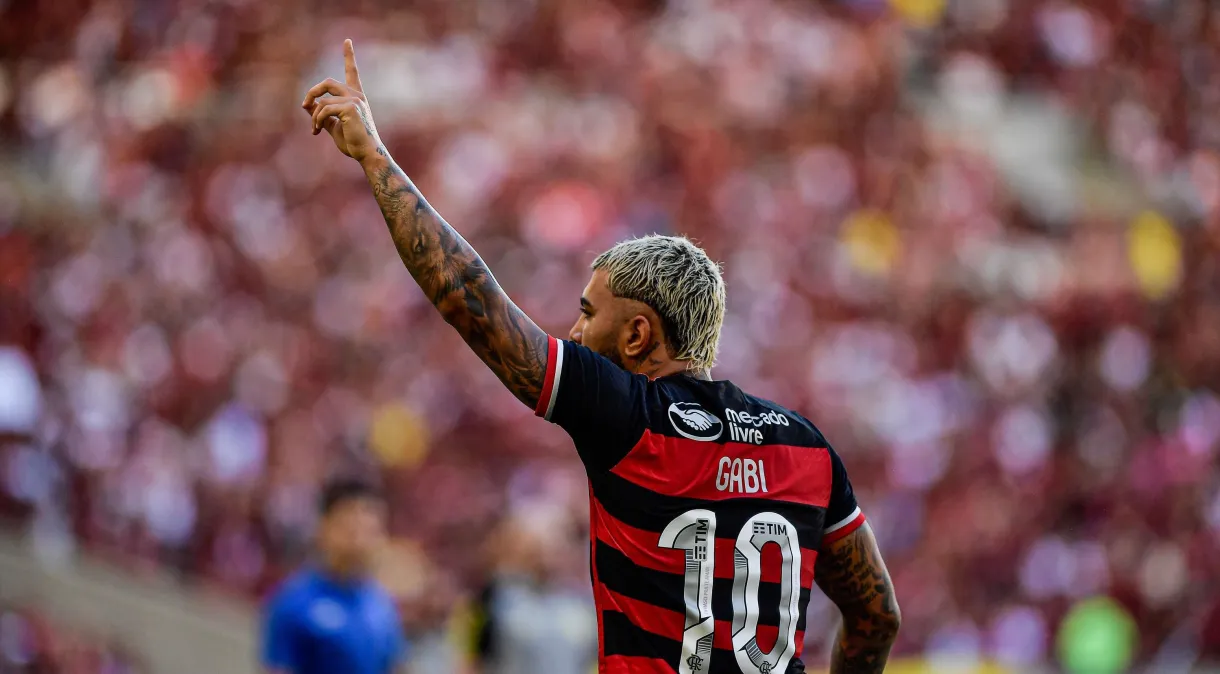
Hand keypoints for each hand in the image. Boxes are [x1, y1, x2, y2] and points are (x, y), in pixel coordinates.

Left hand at [302, 39, 382, 163]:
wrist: (367, 154)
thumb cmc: (354, 143)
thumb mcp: (334, 126)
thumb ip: (322, 114)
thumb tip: (307, 105)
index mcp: (356, 97)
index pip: (352, 72)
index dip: (349, 55)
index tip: (347, 41)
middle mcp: (356, 95)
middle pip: (327, 83)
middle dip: (312, 92)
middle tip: (304, 105)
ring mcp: (354, 100)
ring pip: (322, 101)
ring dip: (313, 116)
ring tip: (314, 129)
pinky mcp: (350, 108)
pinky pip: (324, 109)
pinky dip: (317, 120)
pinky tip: (317, 130)